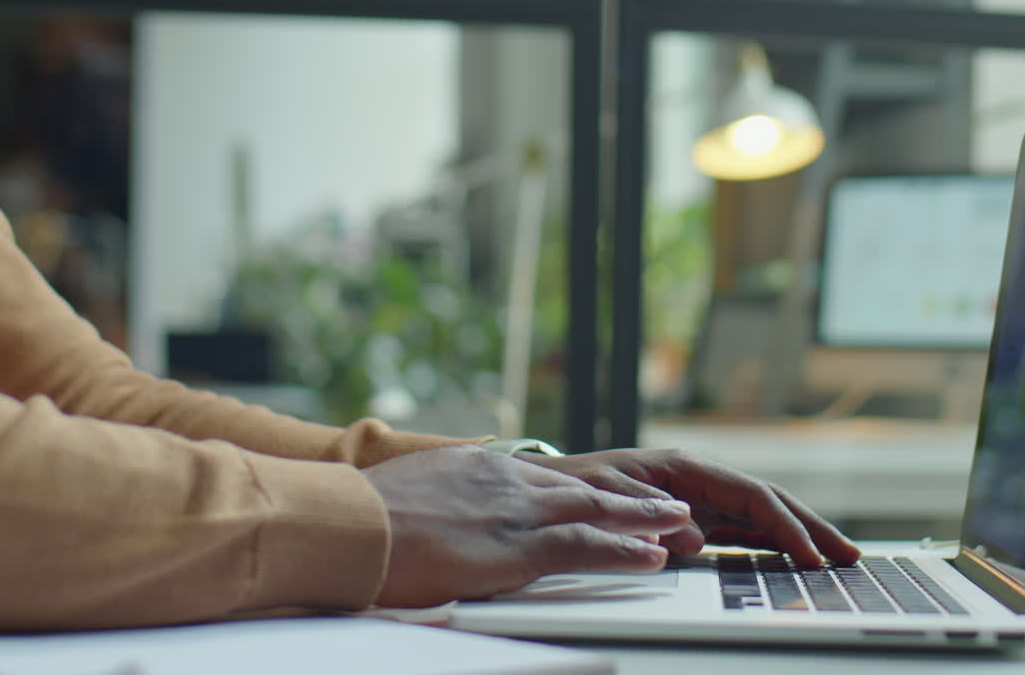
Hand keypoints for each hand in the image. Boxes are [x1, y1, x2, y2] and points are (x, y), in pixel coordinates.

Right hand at [361, 445, 692, 607]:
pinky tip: (651, 556)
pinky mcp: (514, 548)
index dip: (585, 492)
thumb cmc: (360, 518)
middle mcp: (505, 482)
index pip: (546, 479)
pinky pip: (582, 548)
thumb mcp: (408, 493)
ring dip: (641, 520)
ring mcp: (514, 513)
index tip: (609, 499)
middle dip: (629, 499)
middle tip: (666, 504)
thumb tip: (438, 514)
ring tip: (678, 525)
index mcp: (478, 469)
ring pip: (594, 512)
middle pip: (582, 488)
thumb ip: (440, 499)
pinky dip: (622, 551)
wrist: (346, 523)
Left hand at [516, 448, 860, 567]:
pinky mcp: (688, 519)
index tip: (809, 555)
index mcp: (681, 468)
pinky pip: (738, 531)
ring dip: (796, 536)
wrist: (541, 492)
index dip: (785, 525)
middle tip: (850, 556)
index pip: (750, 495)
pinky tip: (791, 560)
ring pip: (758, 517)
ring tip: (834, 560)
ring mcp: (695, 500)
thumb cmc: (568, 487)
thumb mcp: (600, 497)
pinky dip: (768, 544)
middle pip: (766, 502)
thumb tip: (694, 537)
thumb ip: (645, 515)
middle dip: (809, 527)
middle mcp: (695, 481)